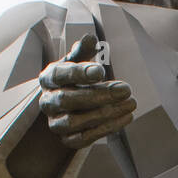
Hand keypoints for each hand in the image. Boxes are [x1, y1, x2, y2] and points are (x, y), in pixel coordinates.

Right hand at [38, 33, 135, 148]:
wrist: (67, 106)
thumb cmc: (73, 79)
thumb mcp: (76, 62)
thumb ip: (83, 52)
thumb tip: (90, 37)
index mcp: (48, 78)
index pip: (60, 75)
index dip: (80, 74)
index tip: (102, 71)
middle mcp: (47, 102)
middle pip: (68, 100)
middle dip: (99, 95)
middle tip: (126, 89)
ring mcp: (55, 123)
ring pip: (75, 122)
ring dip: (105, 113)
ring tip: (130, 103)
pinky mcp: (66, 140)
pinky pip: (84, 138)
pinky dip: (106, 129)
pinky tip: (125, 117)